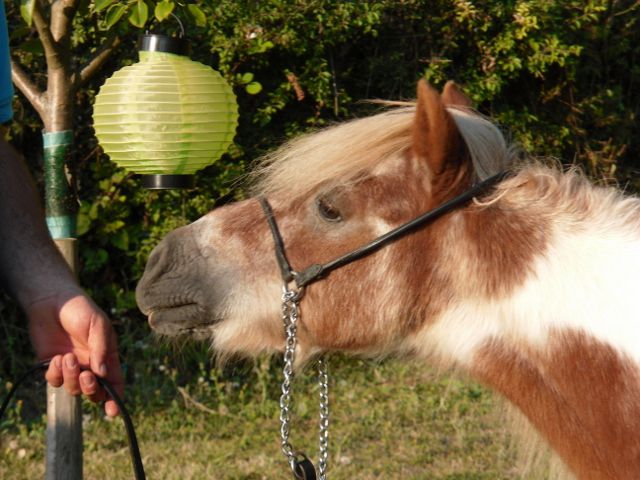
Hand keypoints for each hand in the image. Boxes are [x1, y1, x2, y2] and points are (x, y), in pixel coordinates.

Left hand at [26, 292, 122, 416]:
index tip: (112, 411)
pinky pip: (55, 381)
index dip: (116, 399)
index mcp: (107, 357)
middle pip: (95, 392)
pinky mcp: (53, 366)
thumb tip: (102, 373)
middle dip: (91, 389)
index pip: (115, 383)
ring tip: (67, 358)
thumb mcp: (99, 325)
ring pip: (74, 389)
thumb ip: (102, 349)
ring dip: (71, 378)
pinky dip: (56, 374)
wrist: (52, 301)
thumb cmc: (81, 310)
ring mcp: (72, 368)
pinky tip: (57, 357)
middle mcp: (91, 366)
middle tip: (85, 376)